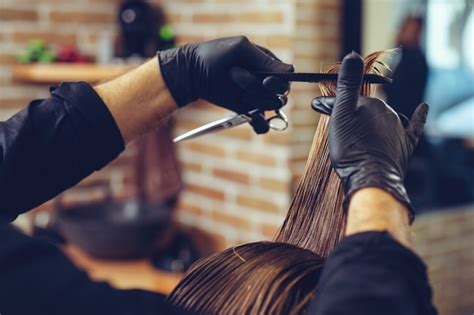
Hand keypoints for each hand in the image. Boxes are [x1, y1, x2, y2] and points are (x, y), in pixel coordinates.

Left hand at [158, 36, 292, 132]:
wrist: (192, 73)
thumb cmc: (216, 54)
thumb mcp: (241, 50)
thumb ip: (265, 60)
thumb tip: (289, 72)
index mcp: (268, 64)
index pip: (287, 76)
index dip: (280, 81)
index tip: (265, 80)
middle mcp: (265, 82)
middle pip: (281, 94)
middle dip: (261, 89)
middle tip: (239, 78)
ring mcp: (256, 97)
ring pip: (270, 107)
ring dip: (253, 98)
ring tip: (233, 84)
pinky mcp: (246, 111)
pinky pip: (262, 124)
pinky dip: (260, 124)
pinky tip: (252, 119)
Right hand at [313, 52, 428, 221]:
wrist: (371, 177)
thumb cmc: (352, 147)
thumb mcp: (342, 114)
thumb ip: (348, 84)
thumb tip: (353, 54)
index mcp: (369, 103)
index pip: (346, 98)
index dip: (328, 103)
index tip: (316, 107)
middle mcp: (386, 112)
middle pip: (362, 108)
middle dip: (347, 111)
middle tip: (332, 124)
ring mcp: (397, 128)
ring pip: (380, 118)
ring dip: (367, 120)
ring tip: (353, 132)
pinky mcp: (405, 144)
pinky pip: (414, 125)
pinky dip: (419, 115)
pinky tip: (423, 107)